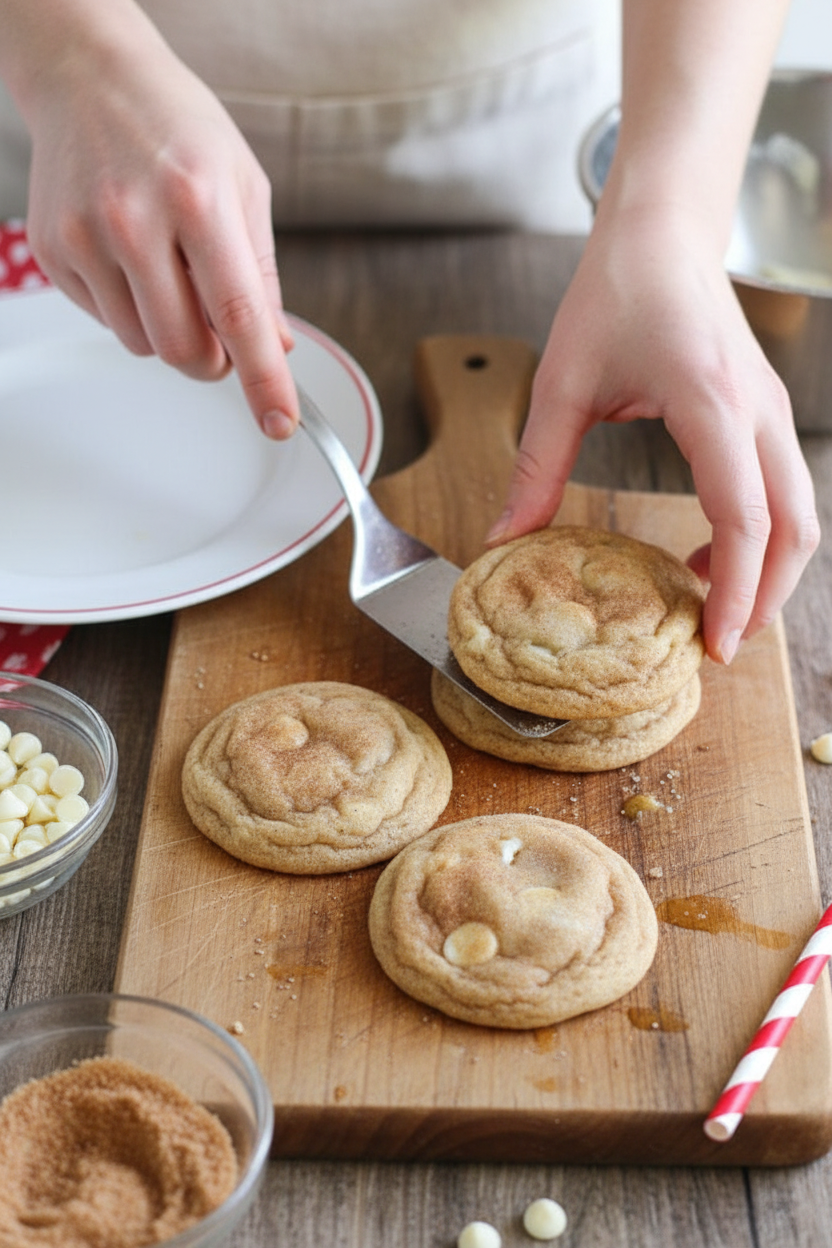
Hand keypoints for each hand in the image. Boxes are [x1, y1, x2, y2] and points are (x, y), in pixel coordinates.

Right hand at [18, 4, 297, 436]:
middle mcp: (135, 218)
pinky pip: (107, 322)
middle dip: (213, 359)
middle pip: (183, 348)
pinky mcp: (52, 250)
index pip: (237, 314)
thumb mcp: (244, 185)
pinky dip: (130, 309)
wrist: (90, 76)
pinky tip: (131, 258)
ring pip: (143, 345)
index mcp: (197, 198)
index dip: (261, 379)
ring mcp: (85, 236)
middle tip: (221, 333)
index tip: (278, 422)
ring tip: (170, 270)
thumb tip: (275, 348)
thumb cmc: (177, 128)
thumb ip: (262, 275)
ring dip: (169, 331)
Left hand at [487, 207, 819, 663]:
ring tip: (714, 610)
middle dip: (766, 597)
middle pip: (794, 527)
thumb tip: (503, 538)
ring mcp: (771, 410)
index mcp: (711, 403)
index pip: (745, 517)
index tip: (712, 643)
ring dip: (769, 569)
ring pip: (800, 511)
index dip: (735, 590)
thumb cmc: (615, 292)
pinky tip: (707, 554)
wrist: (662, 231)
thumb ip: (537, 469)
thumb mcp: (562, 384)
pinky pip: (783, 489)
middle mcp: (758, 411)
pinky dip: (761, 535)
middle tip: (718, 646)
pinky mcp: (765, 412)